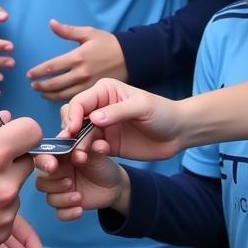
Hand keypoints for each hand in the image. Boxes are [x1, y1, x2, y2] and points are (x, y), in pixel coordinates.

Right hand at [0, 113, 42, 247]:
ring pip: (17, 186)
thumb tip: (5, 118)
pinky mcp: (1, 233)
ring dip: (1, 183)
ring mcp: (5, 212)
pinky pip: (8, 210)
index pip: (33, 131)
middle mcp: (5, 184)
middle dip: (9, 157)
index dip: (19, 130)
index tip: (5, 136)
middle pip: (27, 160)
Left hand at [26, 20, 126, 100]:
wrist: (131, 57)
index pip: (51, 67)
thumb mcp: (88, 33)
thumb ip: (68, 31)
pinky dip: (63, 100)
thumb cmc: (108, 43)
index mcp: (78, 57)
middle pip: (55, 84)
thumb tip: (51, 23)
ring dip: (50, 96)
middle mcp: (81, 73)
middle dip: (41, 86)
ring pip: (64, 95)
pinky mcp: (94, 92)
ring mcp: (88, 85)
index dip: (38, 72)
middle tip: (33, 86)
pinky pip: (76, 99)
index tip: (29, 75)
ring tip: (42, 93)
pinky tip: (57, 98)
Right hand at [35, 147, 128, 220]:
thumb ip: (86, 149)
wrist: (115, 185)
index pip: (43, 158)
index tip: (53, 166)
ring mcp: (61, 191)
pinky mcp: (67, 205)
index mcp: (60, 157)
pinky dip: (68, 213)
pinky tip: (80, 209)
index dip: (43, 162)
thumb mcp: (96, 153)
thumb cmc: (103, 165)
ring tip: (79, 197)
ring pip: (49, 198)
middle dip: (54, 184)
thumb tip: (77, 153)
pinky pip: (59, 213)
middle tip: (70, 182)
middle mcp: (57, 174)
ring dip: (62, 199)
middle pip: (41, 181)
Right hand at [60, 78, 183, 160]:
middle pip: (72, 117)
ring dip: (76, 145)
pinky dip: (87, 153)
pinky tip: (96, 155)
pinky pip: (89, 149)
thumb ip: (118, 112)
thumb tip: (93, 118)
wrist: (178, 133)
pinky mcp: (105, 144)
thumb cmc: (162, 113)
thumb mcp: (142, 107)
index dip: (73, 115)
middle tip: (70, 145)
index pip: (80, 102)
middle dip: (69, 131)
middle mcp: (98, 107)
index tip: (73, 130)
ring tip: (81, 156)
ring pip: (77, 135)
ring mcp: (101, 127)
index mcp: (104, 91)